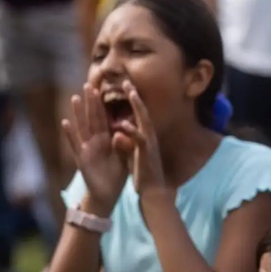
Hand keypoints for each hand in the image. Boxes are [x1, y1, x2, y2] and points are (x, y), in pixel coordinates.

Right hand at [61, 83, 127, 211]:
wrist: (108, 194)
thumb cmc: (116, 174)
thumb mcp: (123, 156)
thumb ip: (122, 144)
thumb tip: (122, 131)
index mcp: (107, 139)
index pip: (105, 118)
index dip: (103, 105)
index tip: (101, 88)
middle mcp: (95, 141)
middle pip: (92, 118)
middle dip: (91, 103)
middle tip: (88, 84)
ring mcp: (87, 149)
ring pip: (82, 127)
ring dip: (79, 114)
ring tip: (75, 98)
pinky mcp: (82, 159)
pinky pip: (75, 145)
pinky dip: (70, 134)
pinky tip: (65, 123)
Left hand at [112, 81, 167, 195]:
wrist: (153, 190)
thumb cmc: (144, 171)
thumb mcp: (133, 154)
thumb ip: (126, 142)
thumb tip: (117, 133)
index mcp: (145, 136)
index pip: (139, 115)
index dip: (133, 101)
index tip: (126, 87)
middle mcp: (149, 136)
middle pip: (143, 112)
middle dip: (136, 97)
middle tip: (127, 82)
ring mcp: (149, 143)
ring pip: (144, 120)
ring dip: (137, 106)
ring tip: (131, 93)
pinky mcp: (145, 153)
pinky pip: (139, 139)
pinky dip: (131, 131)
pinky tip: (123, 124)